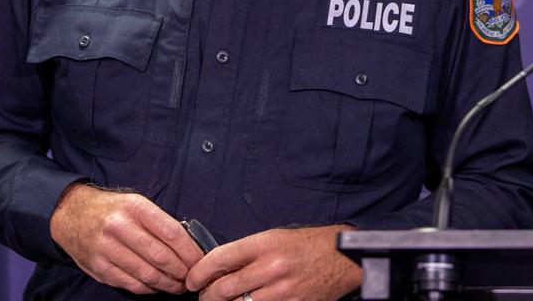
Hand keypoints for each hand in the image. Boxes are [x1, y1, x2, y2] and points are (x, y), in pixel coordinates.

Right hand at [49, 183, 204, 294]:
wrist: (70, 214)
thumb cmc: (110, 209)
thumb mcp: (135, 203)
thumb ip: (158, 222)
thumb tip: (187, 246)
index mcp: (135, 207)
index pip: (171, 232)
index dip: (190, 251)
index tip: (200, 261)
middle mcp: (120, 227)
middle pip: (161, 257)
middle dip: (181, 271)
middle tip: (191, 277)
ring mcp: (107, 249)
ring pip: (147, 274)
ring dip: (168, 284)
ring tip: (177, 285)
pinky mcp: (100, 268)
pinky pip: (131, 284)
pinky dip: (148, 289)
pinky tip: (156, 286)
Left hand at [185, 225, 360, 300]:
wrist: (341, 258)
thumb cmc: (305, 245)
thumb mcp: (273, 238)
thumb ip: (245, 252)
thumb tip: (216, 269)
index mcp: (264, 244)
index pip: (220, 258)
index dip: (199, 272)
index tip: (191, 279)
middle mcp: (271, 268)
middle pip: (224, 288)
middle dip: (206, 296)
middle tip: (202, 296)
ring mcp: (282, 291)